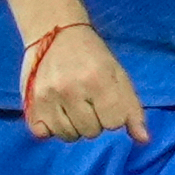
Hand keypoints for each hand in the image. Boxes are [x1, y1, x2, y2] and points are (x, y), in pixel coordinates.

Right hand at [23, 23, 147, 143]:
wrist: (56, 34)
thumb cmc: (93, 56)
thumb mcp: (118, 75)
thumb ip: (131, 108)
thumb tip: (144, 140)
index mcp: (99, 79)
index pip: (114, 122)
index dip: (115, 116)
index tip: (108, 102)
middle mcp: (71, 90)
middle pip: (91, 132)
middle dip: (95, 121)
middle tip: (89, 101)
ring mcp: (48, 97)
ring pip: (68, 136)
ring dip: (75, 126)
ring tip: (74, 106)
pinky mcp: (30, 103)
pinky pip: (44, 134)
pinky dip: (52, 128)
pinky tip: (57, 111)